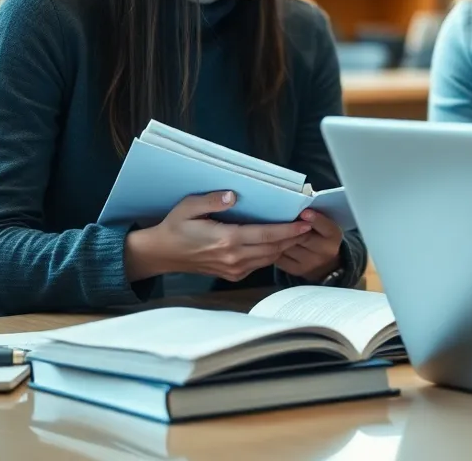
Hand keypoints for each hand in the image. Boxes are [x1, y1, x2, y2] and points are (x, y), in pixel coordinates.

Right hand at [125, 191, 310, 282]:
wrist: (161, 254)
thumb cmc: (175, 228)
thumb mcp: (188, 207)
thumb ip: (212, 200)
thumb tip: (233, 196)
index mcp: (226, 240)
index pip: (266, 236)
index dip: (289, 230)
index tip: (305, 222)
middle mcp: (233, 258)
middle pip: (273, 249)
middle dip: (293, 238)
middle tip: (309, 225)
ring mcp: (233, 269)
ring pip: (269, 259)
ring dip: (285, 247)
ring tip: (299, 233)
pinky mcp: (231, 275)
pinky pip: (258, 265)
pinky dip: (272, 255)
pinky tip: (278, 244)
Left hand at [276, 209, 343, 281]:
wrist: (324, 263)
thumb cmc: (320, 234)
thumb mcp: (324, 224)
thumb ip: (314, 216)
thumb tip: (297, 204)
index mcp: (333, 236)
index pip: (326, 227)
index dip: (315, 220)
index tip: (304, 212)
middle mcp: (324, 252)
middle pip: (304, 237)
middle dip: (290, 227)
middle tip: (278, 215)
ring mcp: (310, 263)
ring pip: (289, 246)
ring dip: (278, 236)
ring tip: (270, 226)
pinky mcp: (296, 270)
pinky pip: (280, 257)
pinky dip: (273, 247)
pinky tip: (269, 240)